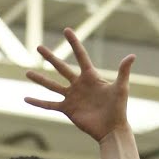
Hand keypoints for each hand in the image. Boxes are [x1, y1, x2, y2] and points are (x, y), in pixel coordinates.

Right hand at [24, 27, 135, 141]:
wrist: (112, 128)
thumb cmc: (118, 108)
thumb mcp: (121, 88)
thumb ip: (123, 71)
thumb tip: (132, 55)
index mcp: (90, 77)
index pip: (80, 56)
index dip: (74, 43)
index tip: (66, 30)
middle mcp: (78, 84)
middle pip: (61, 68)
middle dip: (50, 57)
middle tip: (38, 47)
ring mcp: (72, 97)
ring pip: (52, 85)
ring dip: (40, 79)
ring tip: (27, 72)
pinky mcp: (67, 109)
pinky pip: (49, 105)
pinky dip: (38, 102)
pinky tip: (26, 98)